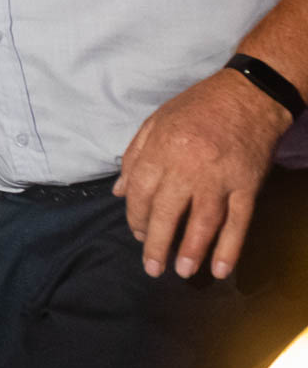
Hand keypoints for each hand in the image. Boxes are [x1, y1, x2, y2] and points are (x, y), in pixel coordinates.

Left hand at [114, 68, 291, 278]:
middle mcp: (189, 166)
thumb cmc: (197, 107)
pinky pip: (239, 222)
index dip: (135, 217)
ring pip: (203, 223)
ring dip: (191, 251)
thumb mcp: (156, 121)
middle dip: (157, 243)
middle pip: (167, 212)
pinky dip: (230, 248)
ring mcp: (221, 178)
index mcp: (161, 148)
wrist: (248, 96)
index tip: (136, 234)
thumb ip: (135, 156)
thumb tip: (120, 192)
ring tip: (182, 272)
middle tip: (152, 268)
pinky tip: (221, 268)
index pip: (141, 191)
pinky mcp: (248, 185)